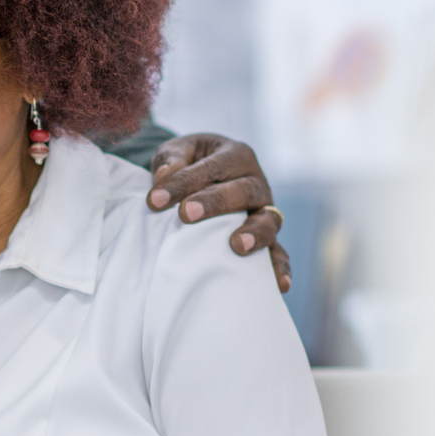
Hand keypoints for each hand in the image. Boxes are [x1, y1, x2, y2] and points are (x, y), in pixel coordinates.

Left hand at [145, 133, 290, 292]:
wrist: (207, 172)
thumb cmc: (190, 162)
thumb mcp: (179, 150)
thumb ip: (171, 159)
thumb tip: (164, 175)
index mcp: (236, 155)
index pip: (212, 167)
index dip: (183, 182)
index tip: (155, 199)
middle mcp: (256, 181)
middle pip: (243, 191)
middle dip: (215, 203)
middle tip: (185, 214)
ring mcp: (264, 210)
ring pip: (268, 220)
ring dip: (254, 234)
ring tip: (237, 246)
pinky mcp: (266, 235)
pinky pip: (278, 251)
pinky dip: (279, 266)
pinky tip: (279, 285)